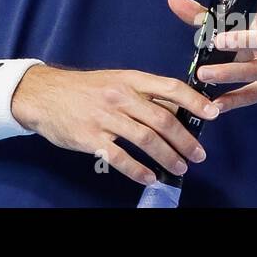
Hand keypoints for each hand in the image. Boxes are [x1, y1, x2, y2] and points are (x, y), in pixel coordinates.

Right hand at [11, 63, 220, 186]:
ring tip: (180, 168)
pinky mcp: (90, 138)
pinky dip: (138, 170)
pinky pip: (120, 157)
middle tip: (198, 154)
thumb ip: (143, 93)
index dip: (194, 101)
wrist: (44, 94)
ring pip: (146, 139)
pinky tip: (149, 177)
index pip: (169, 88)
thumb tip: (177, 109)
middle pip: (162, 119)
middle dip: (185, 140)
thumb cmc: (84, 89)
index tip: (212, 114)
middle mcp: (119, 96)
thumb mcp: (115, 80)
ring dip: (167, 156)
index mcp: (129, 79)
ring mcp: (104, 118)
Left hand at [169, 0, 256, 112]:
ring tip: (203, 74)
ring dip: (229, 73)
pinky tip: (216, 105)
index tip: (215, 11)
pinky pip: (255, 95)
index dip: (232, 13)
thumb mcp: (251, 29)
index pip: (248, 15)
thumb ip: (211, 17)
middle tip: (216, 40)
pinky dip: (235, 100)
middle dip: (240, 39)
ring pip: (254, 70)